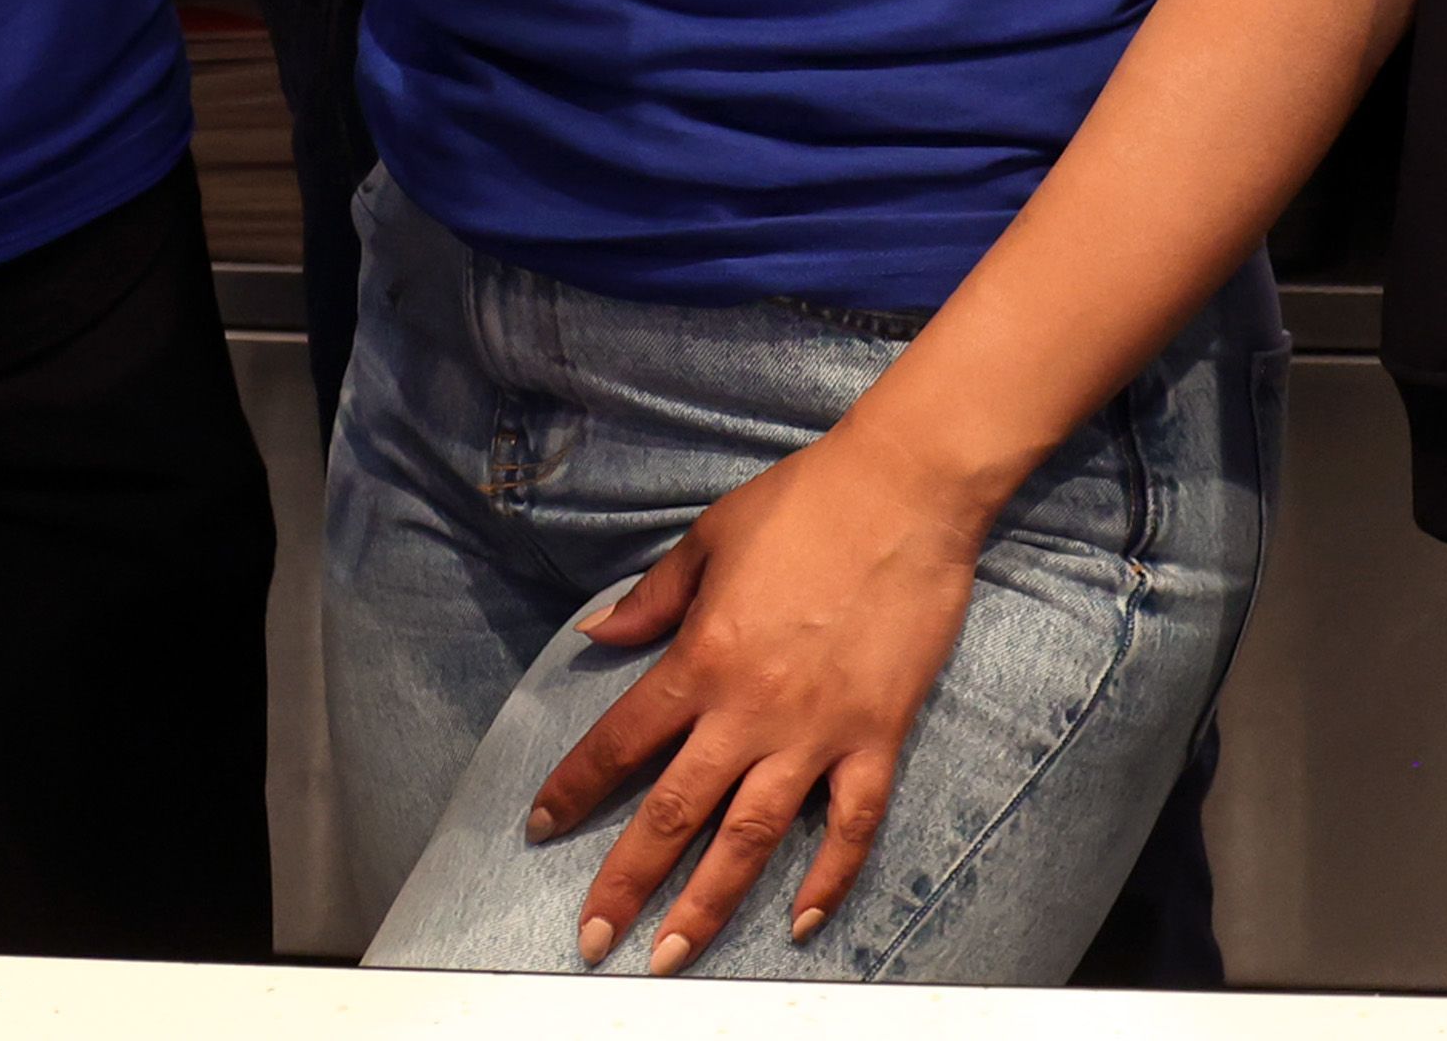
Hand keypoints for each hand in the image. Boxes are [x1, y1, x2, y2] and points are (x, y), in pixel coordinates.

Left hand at [526, 429, 990, 971]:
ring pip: (751, 839)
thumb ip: (654, 598)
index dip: (576, 789)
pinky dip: (828, 880)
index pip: (621, 741)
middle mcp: (750, 709)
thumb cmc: (804, 502)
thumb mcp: (710, 538)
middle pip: (674, 813)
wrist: (905, 490)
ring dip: (707, 903)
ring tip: (671, 956)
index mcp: (702, 657)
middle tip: (591, 938)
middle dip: (626, 881)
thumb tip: (597, 634)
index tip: (541, 827)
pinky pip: (850, 826)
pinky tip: (801, 922)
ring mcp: (817, 732)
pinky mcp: (877, 737)